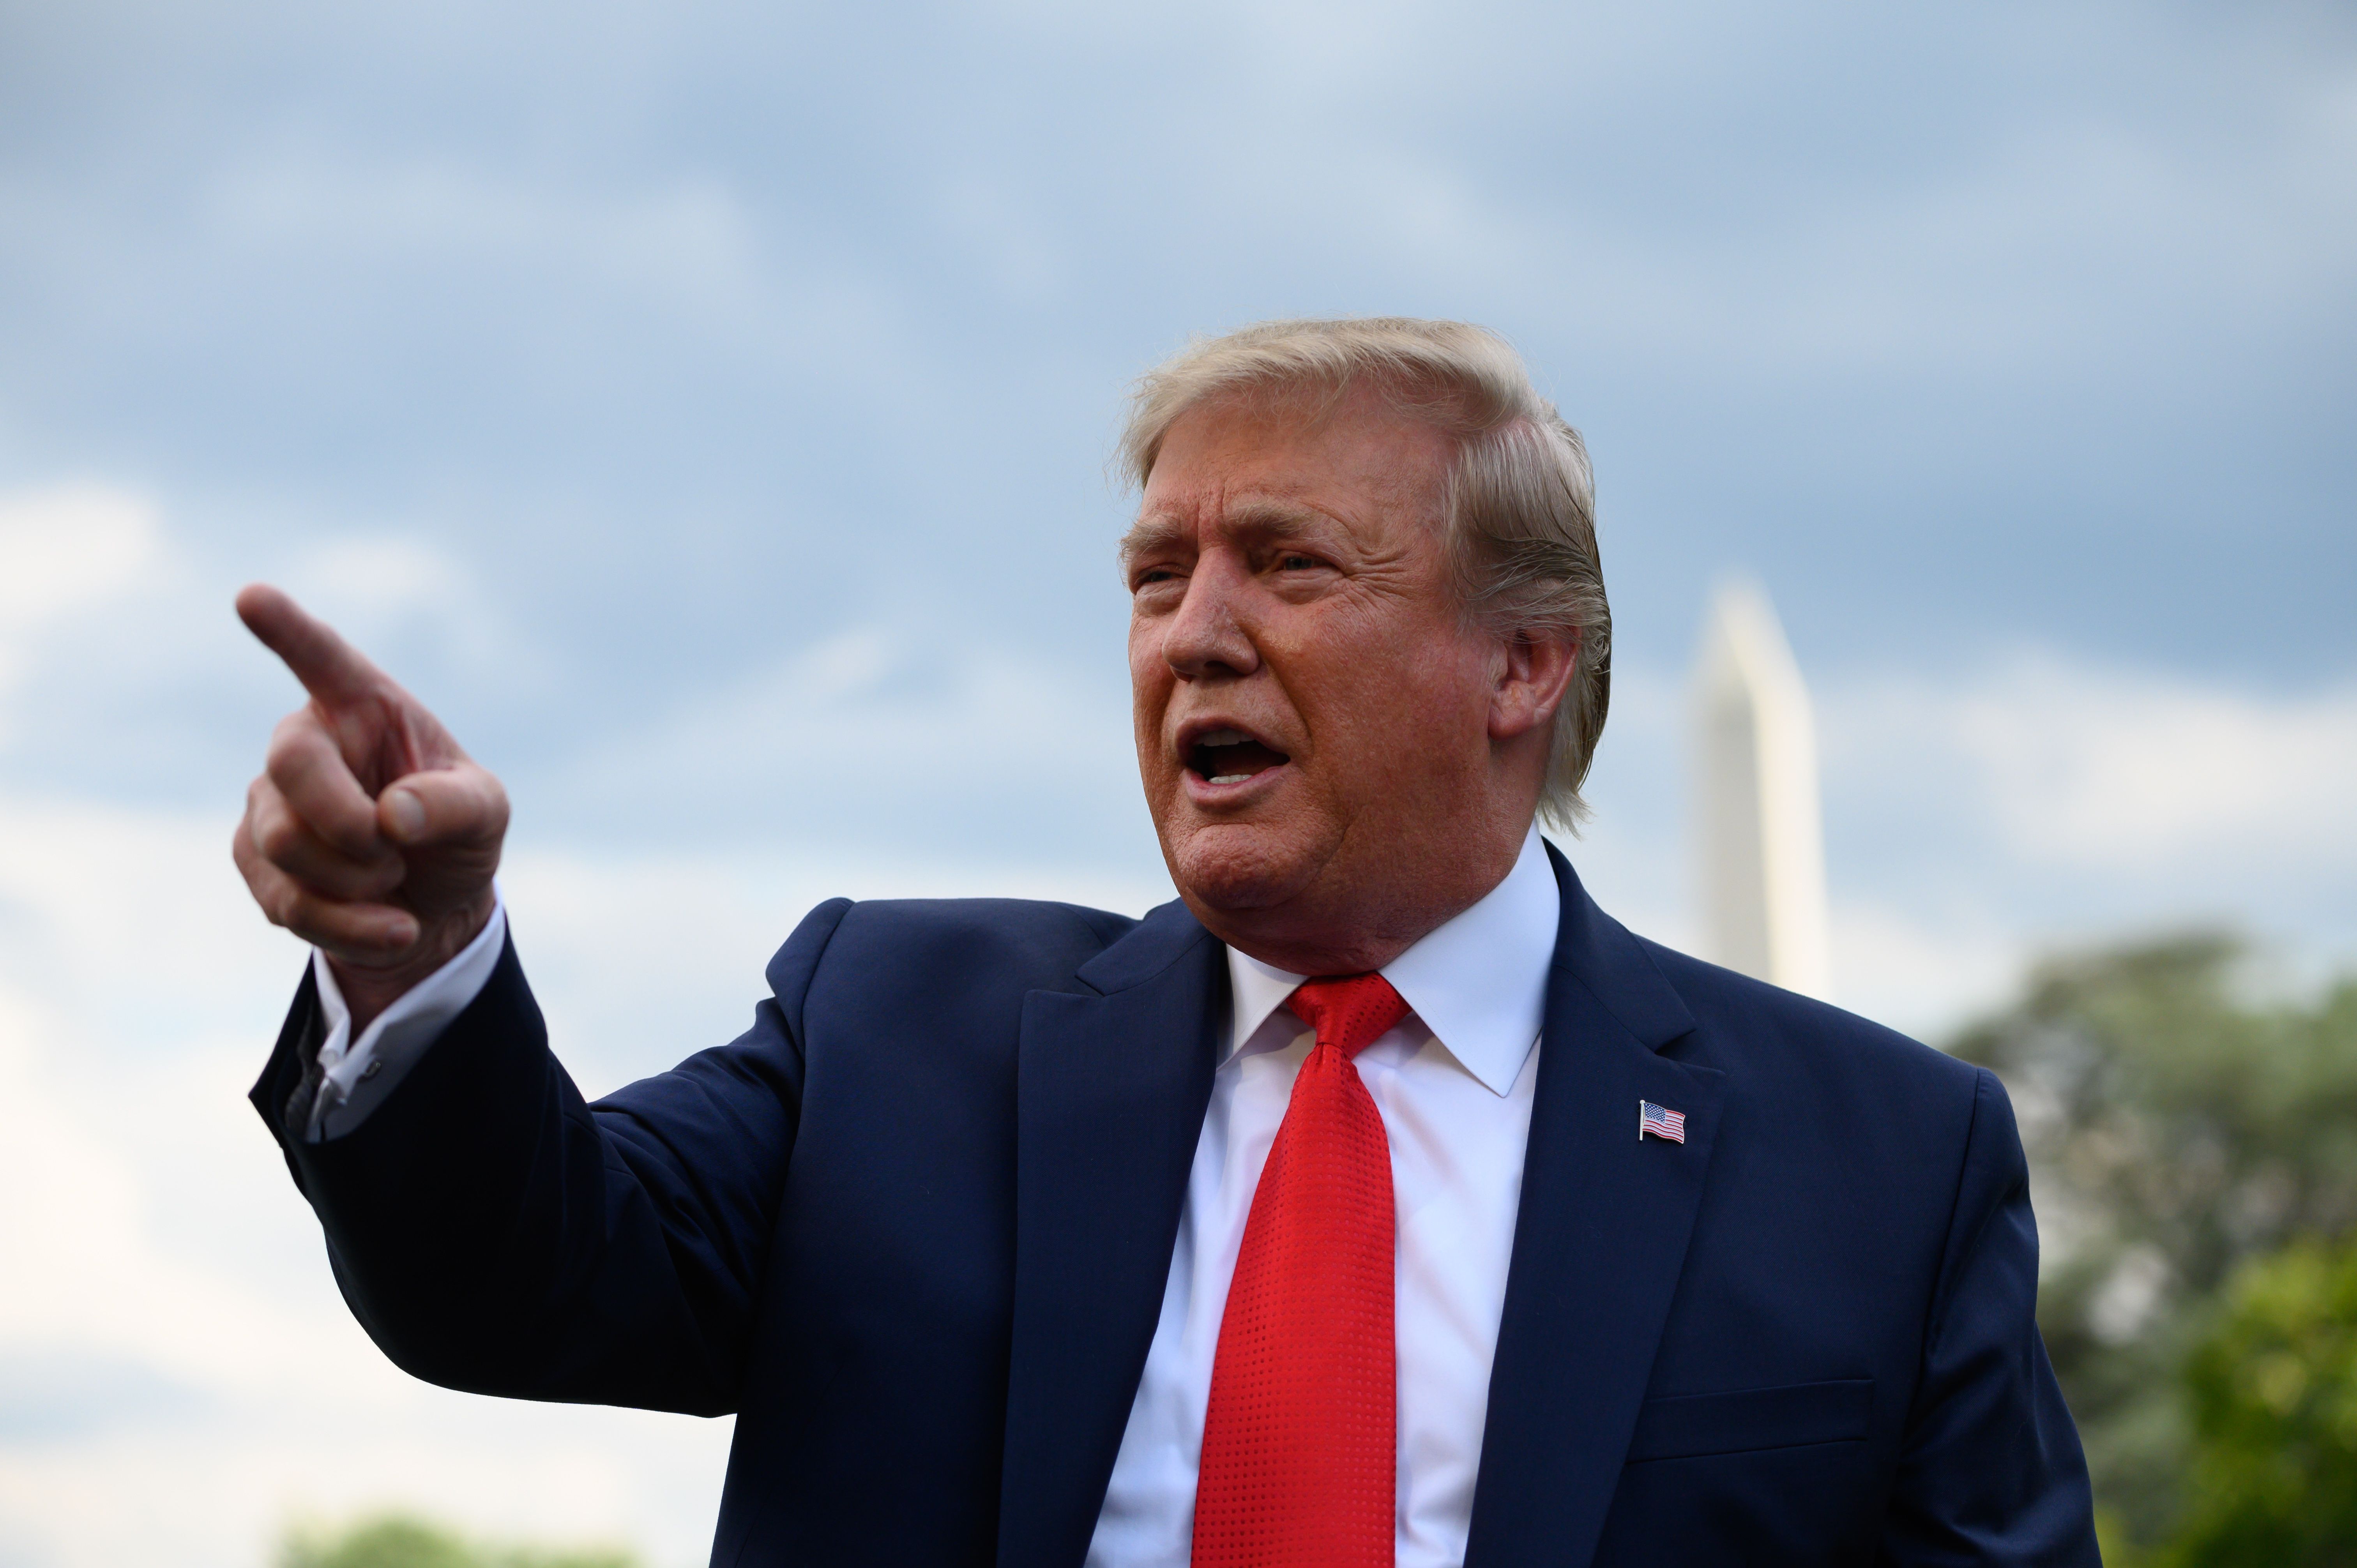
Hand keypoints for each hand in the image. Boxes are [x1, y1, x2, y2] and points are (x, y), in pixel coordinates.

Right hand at [231, 584, 508, 1030]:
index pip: (322, 659)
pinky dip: (350, 926)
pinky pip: (285, 901)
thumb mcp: (486, 814)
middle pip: (291, 767)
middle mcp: (306, 742)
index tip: (252, 597)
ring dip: (356, 881)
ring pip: (283, 842)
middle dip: (350, 824)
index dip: (288, 630)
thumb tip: (392, 816)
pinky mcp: (255, 860)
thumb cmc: (456, 835)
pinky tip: (390, 927)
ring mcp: (270, 802)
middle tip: (396, 853)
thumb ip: (455, 806)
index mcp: (364, 708)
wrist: (432, 908)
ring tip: (394, 881)